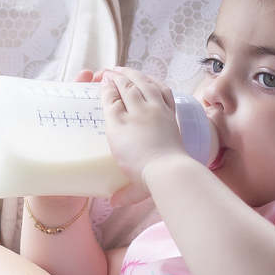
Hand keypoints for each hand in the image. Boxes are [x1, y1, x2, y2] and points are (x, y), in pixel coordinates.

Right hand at [100, 68, 187, 196]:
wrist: (169, 170)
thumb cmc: (144, 174)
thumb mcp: (131, 186)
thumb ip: (123, 191)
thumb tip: (114, 203)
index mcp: (120, 124)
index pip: (111, 98)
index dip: (106, 87)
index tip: (103, 81)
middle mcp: (137, 113)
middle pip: (126, 86)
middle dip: (116, 76)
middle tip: (110, 72)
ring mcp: (157, 111)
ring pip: (143, 84)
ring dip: (134, 74)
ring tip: (126, 71)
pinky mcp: (171, 114)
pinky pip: (161, 90)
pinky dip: (153, 81)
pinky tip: (149, 80)